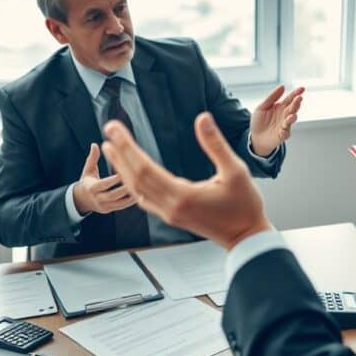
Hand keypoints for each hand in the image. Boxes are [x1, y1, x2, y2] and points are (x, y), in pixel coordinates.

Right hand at [71, 143, 138, 214]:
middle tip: (136, 183)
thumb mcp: (88, 170)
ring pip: (118, 203)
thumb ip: (92, 158)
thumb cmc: (87, 181)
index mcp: (91, 187)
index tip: (123, 173)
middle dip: (123, 189)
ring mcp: (103, 206)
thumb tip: (95, 144)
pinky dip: (130, 202)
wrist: (81, 200)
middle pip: (111, 195)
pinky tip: (140, 195)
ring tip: (141, 189)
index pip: (103, 184)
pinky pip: (121, 207)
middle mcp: (97, 198)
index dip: (113, 180)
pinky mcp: (109, 210)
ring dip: (129, 197)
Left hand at [102, 113, 272, 248]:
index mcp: (183, 195)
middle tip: (108, 131)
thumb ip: (216, 145)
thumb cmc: (245, 205)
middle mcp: (171, 206)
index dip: (127, 146)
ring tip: (110, 150)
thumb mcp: (236, 171)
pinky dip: (133, 184)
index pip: (144, 168)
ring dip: (122, 169)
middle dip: (119, 153)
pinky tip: (129, 175)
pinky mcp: (173, 217)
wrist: (246, 238)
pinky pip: (145, 199)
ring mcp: (170, 214)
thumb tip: (202, 118)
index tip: (115, 128)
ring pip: (137, 191)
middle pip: (135, 178)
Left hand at [250, 85, 304, 156]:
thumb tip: (282, 86)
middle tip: (298, 99)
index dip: (296, 93)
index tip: (302, 89)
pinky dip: (284, 132)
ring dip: (292, 118)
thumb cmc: (259, 121)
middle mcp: (285, 115)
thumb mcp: (262, 106)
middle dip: (296, 104)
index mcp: (281, 107)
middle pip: (292, 108)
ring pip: (290, 120)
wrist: (255, 137)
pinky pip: (285, 134)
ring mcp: (284, 125)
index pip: (290, 98)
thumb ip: (272, 97)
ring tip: (292, 116)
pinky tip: (282, 131)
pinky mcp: (282, 135)